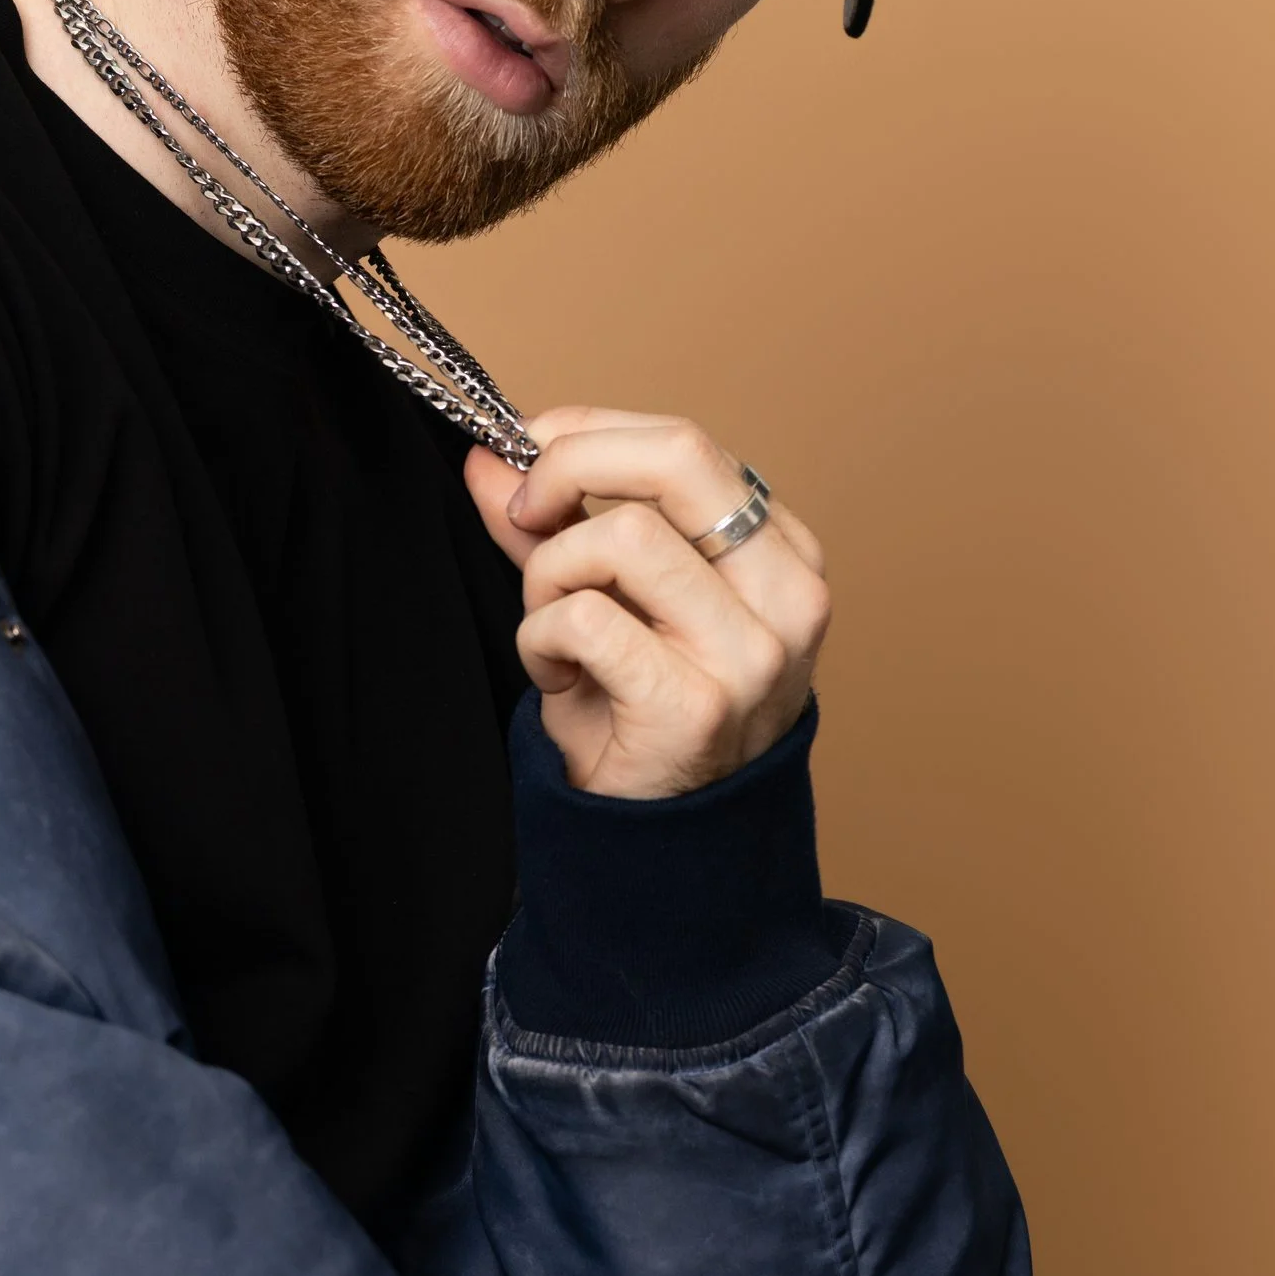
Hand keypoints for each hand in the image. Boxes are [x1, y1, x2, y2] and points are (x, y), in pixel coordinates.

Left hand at [465, 407, 830, 800]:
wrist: (661, 843)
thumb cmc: (637, 713)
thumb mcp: (601, 598)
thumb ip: (552, 523)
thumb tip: (489, 455)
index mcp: (781, 556)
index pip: (687, 445)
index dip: (590, 432)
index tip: (531, 451)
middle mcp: (785, 596)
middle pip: (674, 460)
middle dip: (569, 465)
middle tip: (524, 508)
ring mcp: (750, 654)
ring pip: (618, 537)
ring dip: (549, 575)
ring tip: (550, 626)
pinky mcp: (697, 706)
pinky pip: (586, 618)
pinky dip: (541, 638)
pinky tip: (553, 674)